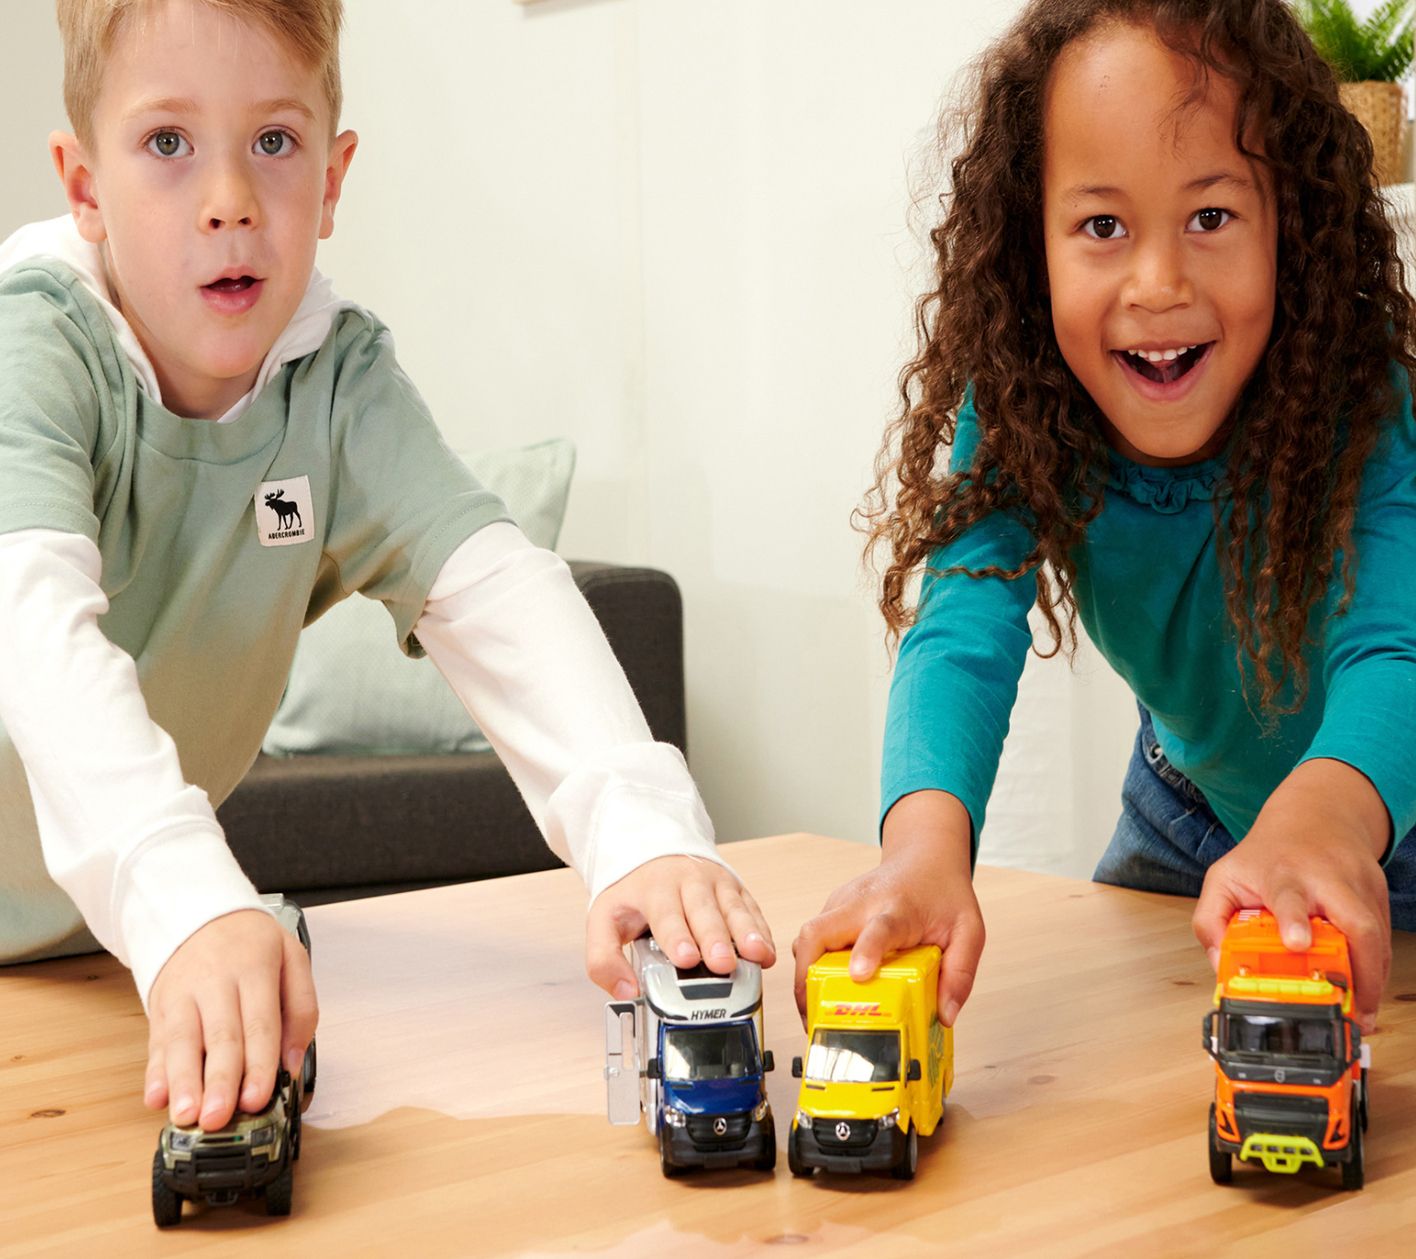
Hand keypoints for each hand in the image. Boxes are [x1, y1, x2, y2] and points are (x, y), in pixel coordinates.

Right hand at [144, 909, 318, 1130]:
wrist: (198, 911)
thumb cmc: (250, 943)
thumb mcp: (292, 959)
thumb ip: (301, 1009)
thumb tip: (291, 1062)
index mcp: (255, 968)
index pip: (259, 1023)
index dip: (258, 1064)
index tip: (257, 1098)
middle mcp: (216, 982)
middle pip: (220, 1036)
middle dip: (219, 1080)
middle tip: (218, 1117)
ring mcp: (184, 994)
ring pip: (183, 1041)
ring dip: (183, 1082)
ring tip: (186, 1115)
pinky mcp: (161, 1006)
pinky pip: (157, 1040)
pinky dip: (154, 1071)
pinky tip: (155, 1096)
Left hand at [585, 856, 775, 998]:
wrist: (654, 853)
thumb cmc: (634, 893)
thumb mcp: (604, 920)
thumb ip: (604, 959)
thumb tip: (625, 991)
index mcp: (655, 890)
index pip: (666, 915)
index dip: (677, 936)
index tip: (685, 957)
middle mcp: (689, 883)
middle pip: (704, 912)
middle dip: (715, 938)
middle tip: (722, 964)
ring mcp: (716, 884)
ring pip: (734, 909)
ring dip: (747, 933)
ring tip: (757, 955)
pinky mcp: (736, 890)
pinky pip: (751, 910)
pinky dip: (761, 931)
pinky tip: (767, 953)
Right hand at [792, 790, 982, 1027]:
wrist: (924, 857)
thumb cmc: (944, 893)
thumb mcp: (968, 931)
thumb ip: (960, 973)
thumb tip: (945, 1016)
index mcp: (899, 909)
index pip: (879, 928)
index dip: (866, 951)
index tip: (859, 975)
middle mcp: (863, 903)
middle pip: (818, 932)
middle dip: (807, 976)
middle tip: (813, 1015)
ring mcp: (843, 903)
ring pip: (807, 937)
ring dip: (804, 975)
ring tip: (813, 1012)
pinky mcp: (833, 908)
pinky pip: (812, 938)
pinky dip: (810, 966)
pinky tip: (824, 989)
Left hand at [1192, 759, 1390, 1032]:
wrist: (1313, 817)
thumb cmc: (1266, 855)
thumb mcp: (1224, 877)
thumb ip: (1210, 920)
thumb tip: (1219, 964)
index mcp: (1283, 875)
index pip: (1289, 896)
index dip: (1293, 920)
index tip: (1296, 943)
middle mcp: (1327, 879)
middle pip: (1355, 921)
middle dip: (1358, 968)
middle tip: (1350, 1007)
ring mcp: (1358, 886)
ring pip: (1376, 935)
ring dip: (1372, 979)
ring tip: (1360, 1014)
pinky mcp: (1378, 895)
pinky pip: (1384, 937)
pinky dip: (1378, 968)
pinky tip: (1367, 990)